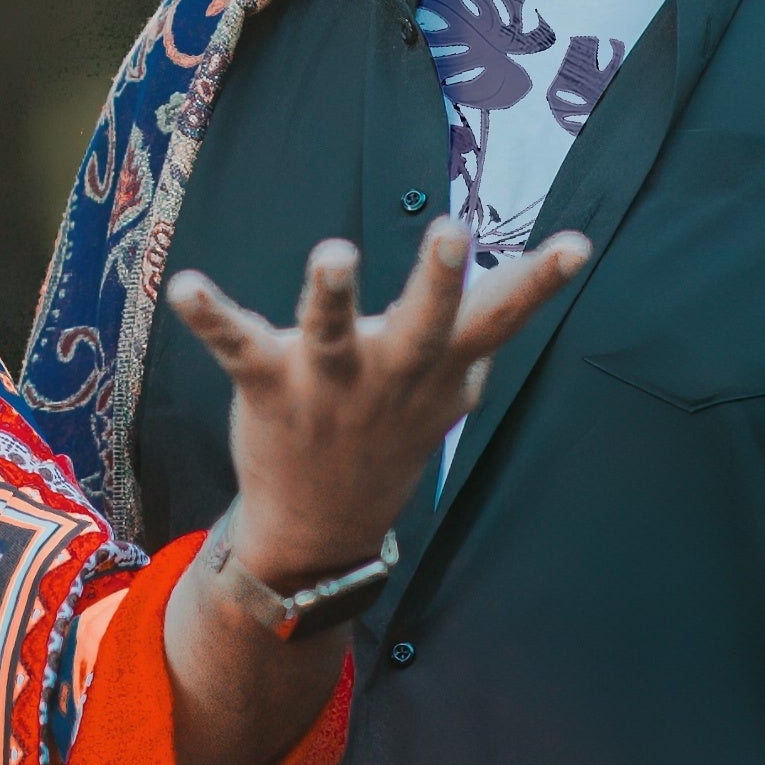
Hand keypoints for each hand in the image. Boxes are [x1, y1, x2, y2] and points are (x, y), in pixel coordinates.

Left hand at [170, 219, 588, 590]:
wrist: (320, 531)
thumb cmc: (387, 440)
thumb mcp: (446, 399)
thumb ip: (476, 345)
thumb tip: (516, 290)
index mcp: (439, 368)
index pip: (501, 319)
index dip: (541, 281)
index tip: (579, 244)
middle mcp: (390, 372)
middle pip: (425, 323)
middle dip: (441, 280)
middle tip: (456, 232)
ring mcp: (328, 382)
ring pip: (331, 332)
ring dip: (331, 293)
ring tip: (335, 254)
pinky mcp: (267, 385)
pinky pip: (235, 344)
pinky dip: (209, 315)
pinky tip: (184, 285)